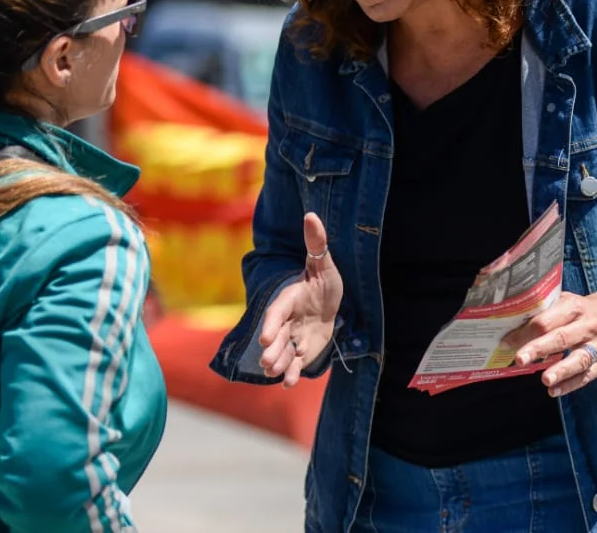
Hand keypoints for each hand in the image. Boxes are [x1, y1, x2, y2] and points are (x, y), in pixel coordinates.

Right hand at [258, 213, 343, 387]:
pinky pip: (296, 363)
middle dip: (272, 349)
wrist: (330, 303)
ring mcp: (293, 337)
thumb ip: (316, 243)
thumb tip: (311, 215)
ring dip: (279, 363)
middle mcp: (288, 320)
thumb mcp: (324, 263)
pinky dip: (293, 373)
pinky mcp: (302, 350)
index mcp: (289, 298)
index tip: (266, 335)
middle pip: (277, 336)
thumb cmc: (324, 281)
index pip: (278, 311)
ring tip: (276, 374)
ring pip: (283, 352)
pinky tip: (290, 382)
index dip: (272, 323)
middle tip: (267, 361)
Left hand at [500, 291, 596, 397]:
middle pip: (562, 338)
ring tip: (545, 380)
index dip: (527, 331)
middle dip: (540, 349)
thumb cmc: (577, 311)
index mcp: (574, 306)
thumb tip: (510, 328)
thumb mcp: (563, 302)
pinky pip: (587, 376)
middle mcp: (588, 325)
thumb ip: (542, 312)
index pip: (548, 319)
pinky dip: (570, 385)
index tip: (507, 341)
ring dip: (562, 371)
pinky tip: (554, 391)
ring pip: (580, 359)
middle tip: (521, 359)